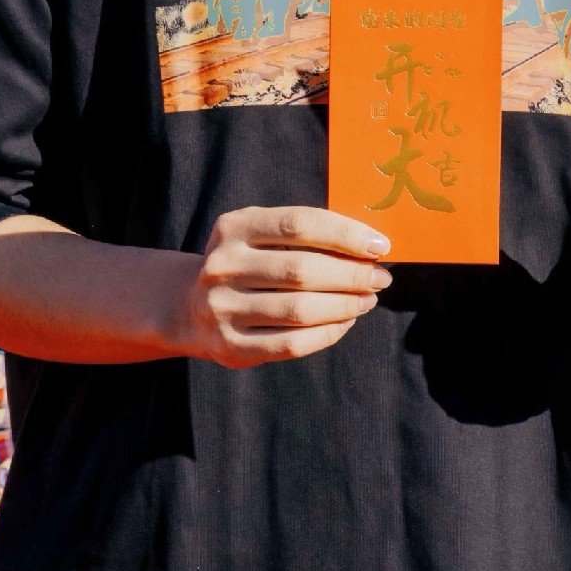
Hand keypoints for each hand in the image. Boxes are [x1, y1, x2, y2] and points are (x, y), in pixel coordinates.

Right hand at [167, 205, 391, 366]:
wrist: (189, 308)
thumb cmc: (248, 265)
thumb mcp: (262, 237)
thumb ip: (307, 235)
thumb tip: (370, 246)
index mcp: (235, 227)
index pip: (300, 224)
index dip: (346, 234)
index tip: (380, 246)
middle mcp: (223, 265)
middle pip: (302, 270)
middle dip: (352, 274)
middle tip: (381, 278)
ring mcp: (222, 308)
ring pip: (300, 310)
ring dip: (346, 305)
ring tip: (368, 299)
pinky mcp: (230, 346)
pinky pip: (292, 344)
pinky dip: (328, 333)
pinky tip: (346, 321)